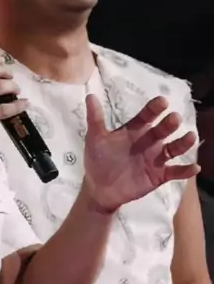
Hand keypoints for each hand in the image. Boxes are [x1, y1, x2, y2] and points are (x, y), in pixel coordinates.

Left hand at [83, 94, 198, 212]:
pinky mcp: (159, 175)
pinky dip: (185, 170)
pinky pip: (175, 172)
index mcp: (135, 130)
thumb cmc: (98, 160)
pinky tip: (195, 167)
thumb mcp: (95, 139)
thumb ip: (95, 119)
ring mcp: (155, 158)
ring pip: (173, 148)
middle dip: (169, 124)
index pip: (147, 116)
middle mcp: (148, 141)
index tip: (162, 101)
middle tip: (174, 118)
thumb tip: (90, 96)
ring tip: (190, 137)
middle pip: (162, 130)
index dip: (154, 109)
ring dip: (182, 143)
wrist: (99, 188)